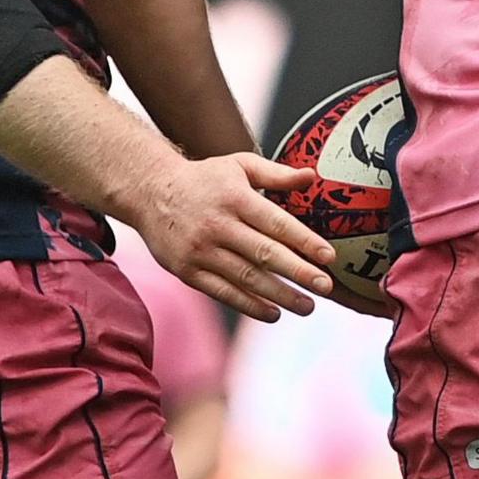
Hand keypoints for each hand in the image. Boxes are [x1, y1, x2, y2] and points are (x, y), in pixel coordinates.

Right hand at [130, 153, 341, 322]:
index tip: (329, 257)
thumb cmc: (205, 179)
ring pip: (246, 278)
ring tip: (307, 306)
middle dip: (298, 273)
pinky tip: (273, 313)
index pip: (277, 223)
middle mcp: (218, 226)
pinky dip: (249, 305)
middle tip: (326, 287)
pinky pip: (223, 292)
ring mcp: (201, 251)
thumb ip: (277, 174)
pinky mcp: (187, 271)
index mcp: (236, 198)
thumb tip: (313, 176)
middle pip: (264, 254)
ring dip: (279, 295)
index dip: (305, 241)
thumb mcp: (239, 165)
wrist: (149, 192)